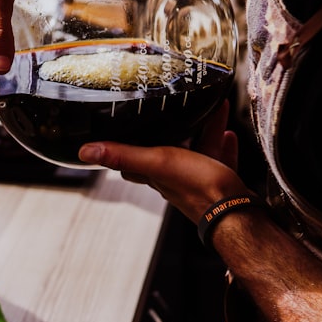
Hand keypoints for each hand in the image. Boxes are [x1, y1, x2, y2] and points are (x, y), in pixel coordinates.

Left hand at [78, 100, 252, 222]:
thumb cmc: (198, 189)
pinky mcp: (222, 182)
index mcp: (155, 171)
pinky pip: (221, 158)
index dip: (126, 144)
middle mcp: (175, 177)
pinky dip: (223, 144)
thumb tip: (84, 152)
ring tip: (209, 109)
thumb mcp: (157, 161)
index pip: (131, 160)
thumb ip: (123, 155)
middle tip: (174, 109)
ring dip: (203, 130)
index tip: (122, 128)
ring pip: (198, 149)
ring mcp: (199, 180)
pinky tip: (228, 132)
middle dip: (172, 130)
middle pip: (168, 149)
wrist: (237, 212)